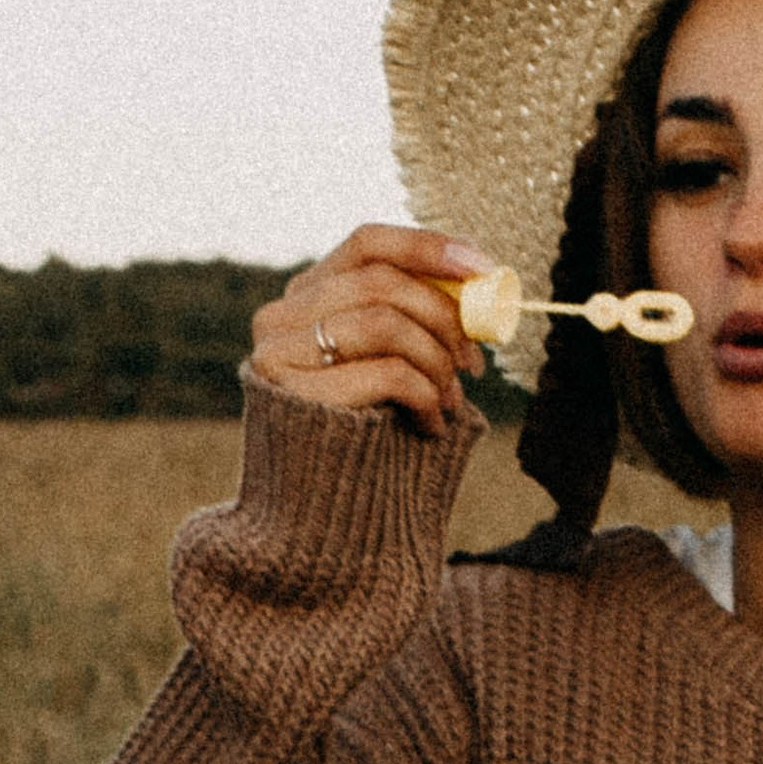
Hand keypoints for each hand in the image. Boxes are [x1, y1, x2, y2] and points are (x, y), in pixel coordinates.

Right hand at [249, 223, 492, 431]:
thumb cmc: (364, 435)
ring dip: (437, 362)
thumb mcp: (387, 362)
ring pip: (385, 322)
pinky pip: (386, 372)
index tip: (483, 269)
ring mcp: (278, 354)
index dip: (427, 248)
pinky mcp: (293, 394)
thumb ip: (412, 319)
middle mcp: (280, 317)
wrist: (317, 519)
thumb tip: (479, 285)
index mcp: (305, 298)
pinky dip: (426, 398)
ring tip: (451, 401)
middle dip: (444, 318)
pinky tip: (431, 427)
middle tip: (474, 362)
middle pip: (381, 282)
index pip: (367, 244)